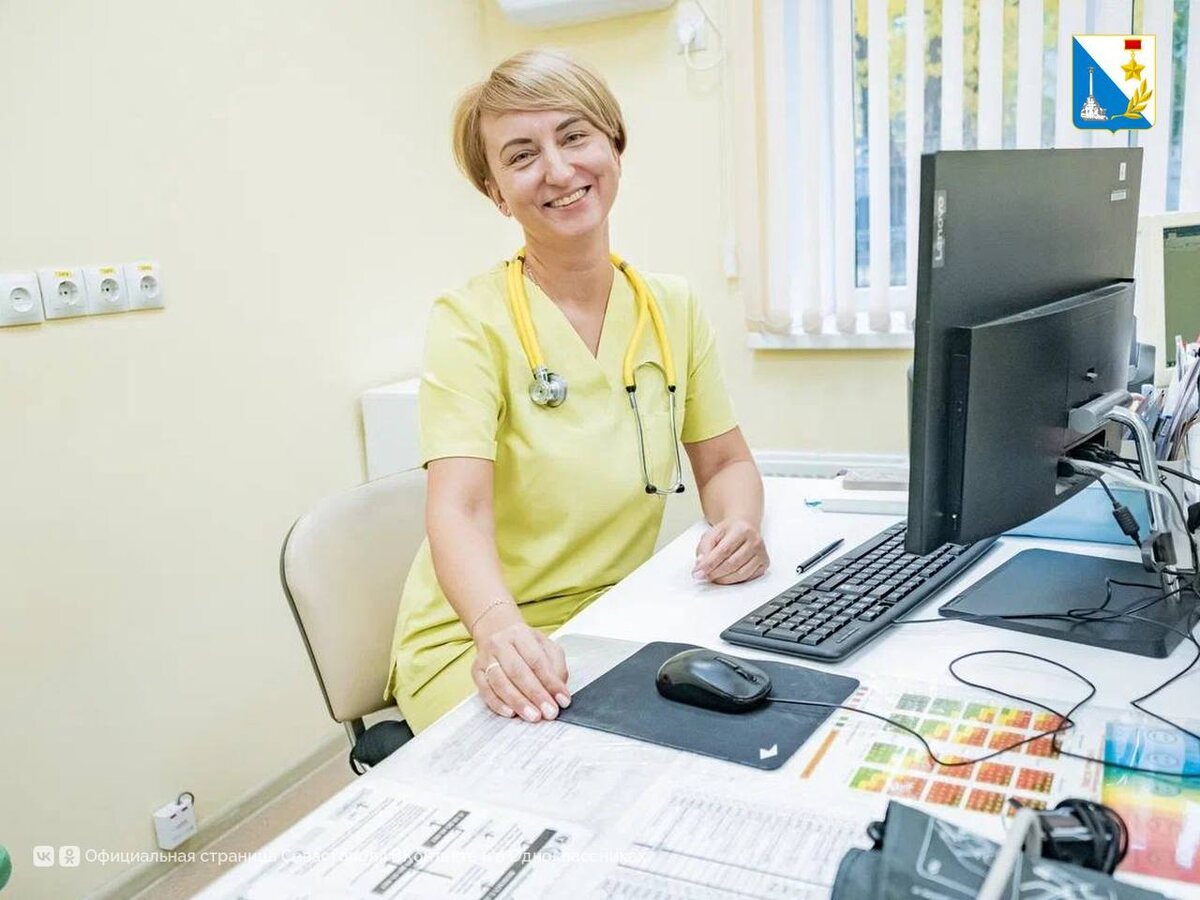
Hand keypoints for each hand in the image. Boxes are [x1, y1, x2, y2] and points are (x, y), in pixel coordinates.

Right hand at [470, 605, 570, 722]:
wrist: (495, 632)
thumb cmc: (524, 644)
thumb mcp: (545, 646)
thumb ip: (555, 666)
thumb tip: (558, 690)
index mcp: (520, 634)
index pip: (537, 660)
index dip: (551, 682)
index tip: (563, 700)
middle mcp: (500, 644)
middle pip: (517, 672)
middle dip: (535, 695)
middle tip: (549, 712)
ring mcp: (485, 658)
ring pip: (500, 682)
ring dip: (518, 702)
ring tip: (533, 716)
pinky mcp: (475, 671)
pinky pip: (485, 691)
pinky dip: (498, 704)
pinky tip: (511, 713)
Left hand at [693, 518, 769, 583]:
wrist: (744, 527)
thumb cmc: (728, 531)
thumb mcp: (712, 534)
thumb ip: (704, 548)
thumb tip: (701, 564)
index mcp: (741, 529)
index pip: (723, 551)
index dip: (709, 564)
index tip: (698, 572)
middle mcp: (755, 540)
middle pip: (732, 564)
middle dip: (715, 573)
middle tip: (704, 576)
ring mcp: (762, 552)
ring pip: (741, 574)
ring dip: (723, 579)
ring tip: (713, 577)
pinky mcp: (765, 563)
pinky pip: (748, 578)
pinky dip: (734, 580)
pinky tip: (726, 576)